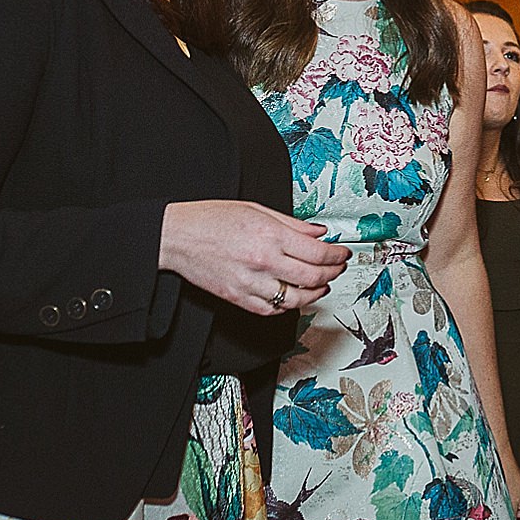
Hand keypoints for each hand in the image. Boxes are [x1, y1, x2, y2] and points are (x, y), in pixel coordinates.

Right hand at [159, 201, 351, 315]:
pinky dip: (288, 306)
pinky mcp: (238, 298)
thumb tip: (319, 232)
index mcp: (270, 235)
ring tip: (322, 286)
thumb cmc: (211, 219)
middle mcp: (263, 261)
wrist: (177, 237)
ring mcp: (251, 283)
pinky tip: (294, 297)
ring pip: (296, 298)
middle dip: (333, 273)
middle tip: (337, 269)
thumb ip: (292, 223)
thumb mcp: (257, 210)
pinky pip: (271, 310)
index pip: (318, 252)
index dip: (337, 255)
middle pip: (313, 276)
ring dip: (316, 294)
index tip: (342, 254)